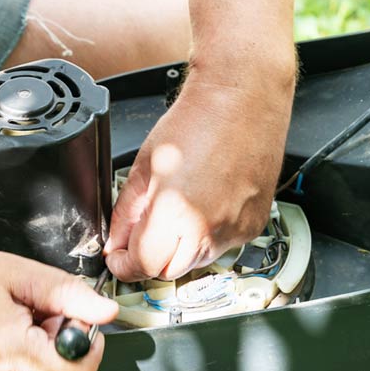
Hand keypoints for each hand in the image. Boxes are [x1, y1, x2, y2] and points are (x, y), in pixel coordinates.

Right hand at [0, 250, 118, 370]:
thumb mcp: (15, 274)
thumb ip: (67, 295)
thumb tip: (107, 313)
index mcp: (14, 353)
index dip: (90, 350)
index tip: (80, 324)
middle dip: (57, 340)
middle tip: (29, 307)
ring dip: (34, 348)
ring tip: (1, 316)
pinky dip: (13, 359)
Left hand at [104, 67, 292, 281]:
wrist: (243, 99)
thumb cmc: (198, 120)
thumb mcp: (144, 165)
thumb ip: (126, 211)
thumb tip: (116, 240)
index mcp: (175, 212)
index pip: (143, 266)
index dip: (125, 265)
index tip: (120, 257)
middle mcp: (208, 228)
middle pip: (168, 271)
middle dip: (150, 258)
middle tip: (143, 233)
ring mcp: (235, 229)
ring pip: (197, 263)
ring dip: (179, 250)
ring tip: (178, 211)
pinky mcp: (253, 225)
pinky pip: (223, 247)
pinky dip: (208, 236)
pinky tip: (205, 205)